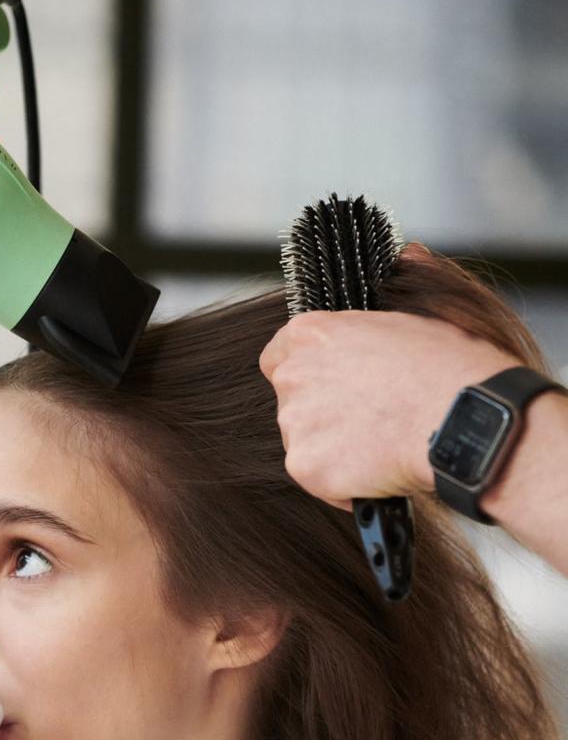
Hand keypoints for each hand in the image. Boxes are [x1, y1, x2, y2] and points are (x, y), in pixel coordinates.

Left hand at [258, 301, 520, 510]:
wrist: (461, 418)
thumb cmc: (448, 366)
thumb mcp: (421, 311)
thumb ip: (396, 290)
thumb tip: (408, 255)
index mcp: (311, 335)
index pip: (277, 356)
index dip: (305, 373)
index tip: (329, 384)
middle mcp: (293, 377)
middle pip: (293, 402)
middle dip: (323, 413)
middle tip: (369, 419)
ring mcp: (296, 425)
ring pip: (305, 443)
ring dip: (334, 448)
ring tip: (382, 445)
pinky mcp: (306, 468)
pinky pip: (319, 481)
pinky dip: (343, 484)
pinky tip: (378, 471)